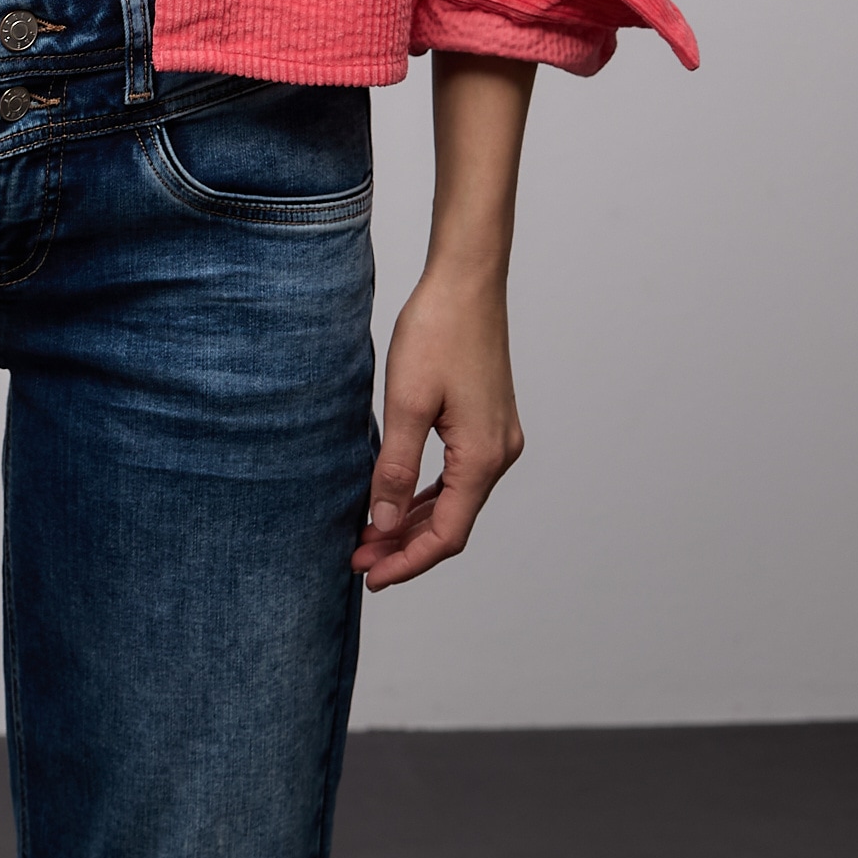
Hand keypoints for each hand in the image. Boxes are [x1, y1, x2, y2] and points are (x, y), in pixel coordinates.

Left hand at [352, 270, 524, 590]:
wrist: (466, 281)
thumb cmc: (437, 331)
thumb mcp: (406, 402)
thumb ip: (395, 468)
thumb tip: (384, 525)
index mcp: (483, 457)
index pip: (447, 534)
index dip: (407, 562)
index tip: (369, 576)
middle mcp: (500, 454)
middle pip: (452, 523)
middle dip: (405, 546)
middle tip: (358, 558)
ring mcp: (497, 438)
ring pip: (454, 500)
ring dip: (413, 522)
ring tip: (370, 536)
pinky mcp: (487, 422)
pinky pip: (457, 475)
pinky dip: (426, 495)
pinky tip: (396, 500)